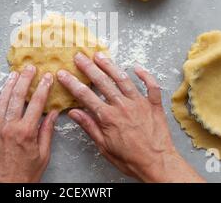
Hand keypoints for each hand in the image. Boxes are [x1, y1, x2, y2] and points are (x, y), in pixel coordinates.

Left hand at [0, 65, 58, 182]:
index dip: (43, 87)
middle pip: (17, 96)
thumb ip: (47, 132)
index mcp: (26, 132)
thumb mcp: (43, 155)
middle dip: (25, 80)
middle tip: (29, 69)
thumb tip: (53, 114)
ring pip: (1, 101)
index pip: (36, 103)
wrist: (3, 188)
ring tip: (14, 74)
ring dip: (8, 85)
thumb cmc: (24, 175)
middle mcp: (9, 127)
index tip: (47, 77)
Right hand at [57, 52, 203, 182]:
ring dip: (110, 65)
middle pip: (102, 82)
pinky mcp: (154, 105)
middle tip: (79, 56)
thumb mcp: (104, 147)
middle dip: (88, 67)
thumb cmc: (131, 159)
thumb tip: (74, 112)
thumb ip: (89, 127)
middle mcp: (123, 106)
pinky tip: (136, 66)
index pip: (85, 95)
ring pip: (123, 79)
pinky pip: (151, 85)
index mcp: (108, 117)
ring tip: (100, 56)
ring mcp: (139, 103)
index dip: (72, 83)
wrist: (158, 164)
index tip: (63, 74)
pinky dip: (145, 74)